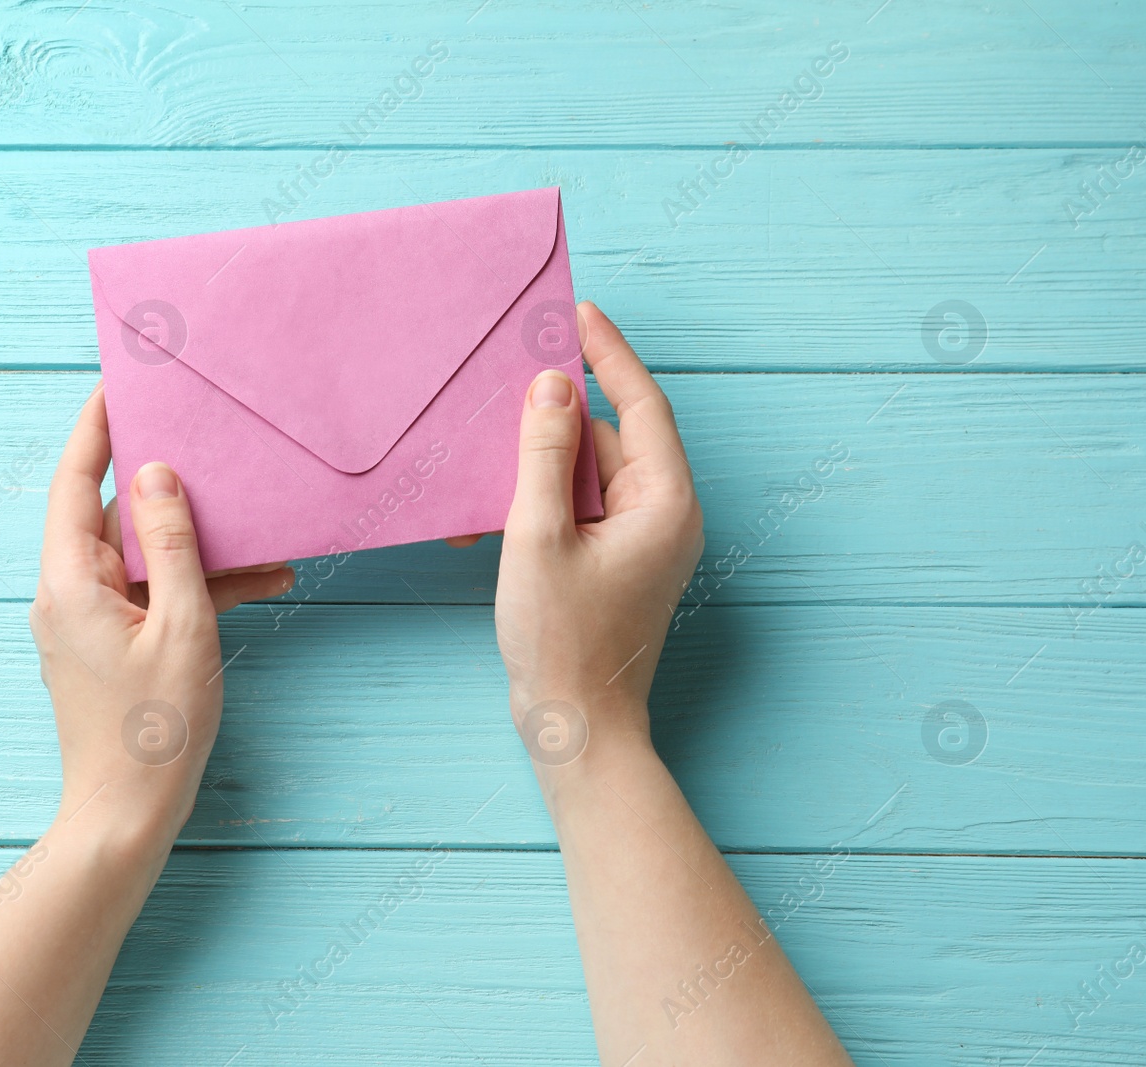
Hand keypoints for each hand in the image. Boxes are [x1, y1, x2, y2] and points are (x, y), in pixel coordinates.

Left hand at [30, 385, 294, 840]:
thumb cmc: (154, 730)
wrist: (125, 816)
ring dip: (196, 545)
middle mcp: (68, 595)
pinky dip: (194, 586)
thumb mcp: (181, 626)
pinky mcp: (110, 647)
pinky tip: (259, 584)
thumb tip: (156, 474)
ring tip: (263, 533)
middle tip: (207, 441)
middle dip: (164, 483)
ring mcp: (87, 623)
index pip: (73, 481)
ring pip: (141, 557)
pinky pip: (151, 595)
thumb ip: (172, 544)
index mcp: (70, 582)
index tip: (119, 382)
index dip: (95, 428)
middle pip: (110, 515)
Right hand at [494, 301, 703, 763]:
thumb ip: (545, 454)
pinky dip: (535, 507)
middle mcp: (662, 516)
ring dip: (534, 469)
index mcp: (663, 503)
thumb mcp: (538, 535)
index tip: (576, 312)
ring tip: (482, 471)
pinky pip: (576, 511)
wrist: (575, 731)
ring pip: (585, 475)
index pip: (639, 404)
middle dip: (553, 418)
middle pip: (607, 439)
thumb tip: (553, 385)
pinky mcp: (612, 564)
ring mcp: (639, 543)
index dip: (608, 353)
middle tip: (505, 384)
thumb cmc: (562, 642)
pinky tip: (486, 522)